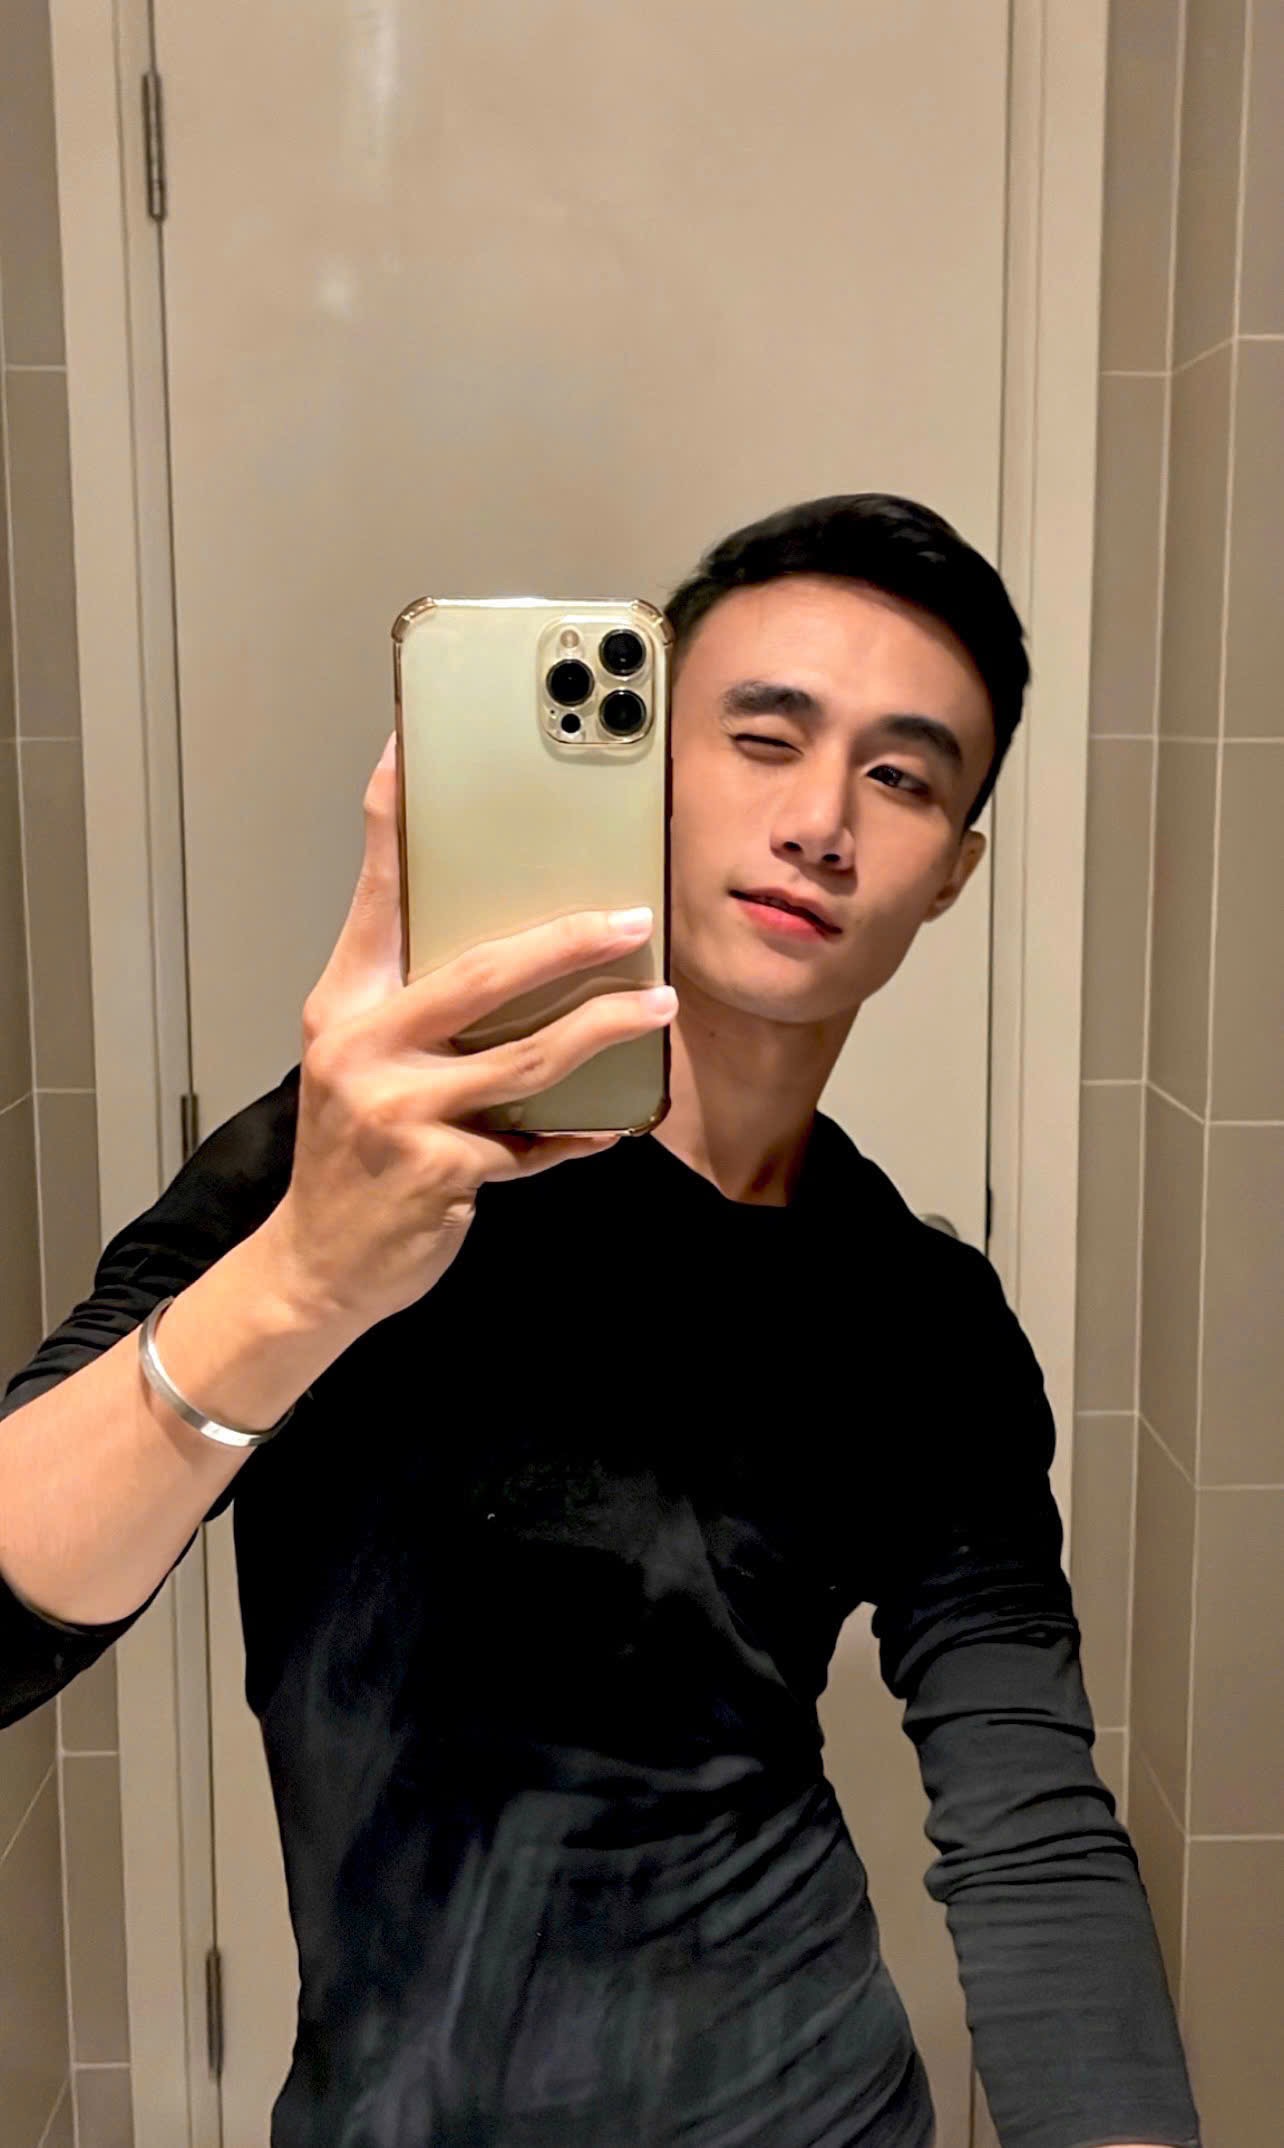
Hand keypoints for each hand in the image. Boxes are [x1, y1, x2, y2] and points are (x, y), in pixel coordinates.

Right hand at [261, 730, 675, 1333]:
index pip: (374, 893)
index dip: (391, 817)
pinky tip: (618, 1119)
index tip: (411, 747)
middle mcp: (364, 1047)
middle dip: (569, 942)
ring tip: (657, 1008)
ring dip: (605, 1029)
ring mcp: (401, 1112)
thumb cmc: (354, 1149)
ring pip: (528, 1057)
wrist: (318, 1263)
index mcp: (344, 1003)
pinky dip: (581, 1130)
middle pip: (482, 973)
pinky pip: (536, 1141)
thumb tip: (519, 951)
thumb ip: (417, 1005)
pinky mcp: (441, 1171)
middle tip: (633, 919)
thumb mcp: (361, 1061)